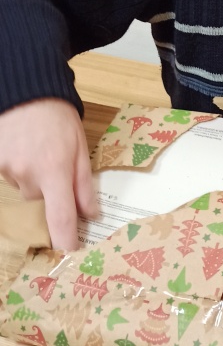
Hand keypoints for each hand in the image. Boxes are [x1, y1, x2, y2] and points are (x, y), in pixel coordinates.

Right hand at [0, 98, 96, 249]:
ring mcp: (7, 170)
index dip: (65, 240)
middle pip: (41, 200)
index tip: (69, 254)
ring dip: (31, 175)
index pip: (60, 218)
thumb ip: (84, 183)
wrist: (26, 90)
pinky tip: (22, 147)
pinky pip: (9, 176)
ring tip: (36, 148)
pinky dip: (17, 167)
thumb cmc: (58, 117)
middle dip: (49, 188)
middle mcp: (28, 175)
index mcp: (54, 171)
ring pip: (24, 188)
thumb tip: (91, 214)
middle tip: (53, 160)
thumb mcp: (80, 146)